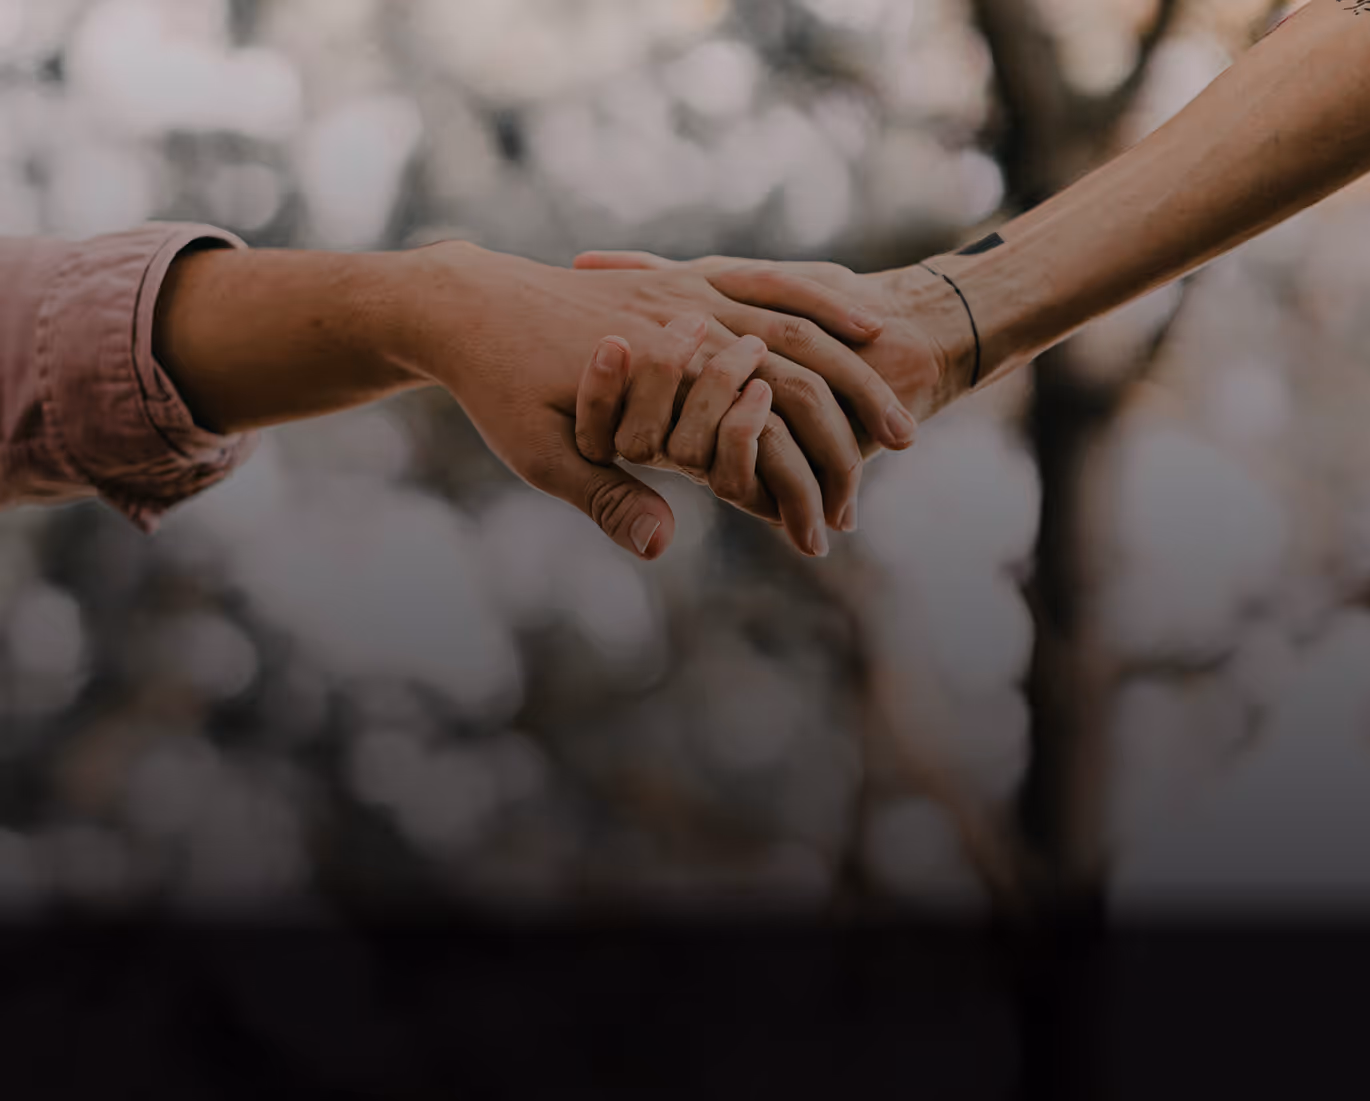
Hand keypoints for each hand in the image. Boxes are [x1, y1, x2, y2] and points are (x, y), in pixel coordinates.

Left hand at [387, 243, 916, 554]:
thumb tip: (667, 546)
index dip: (805, 464)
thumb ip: (607, 497)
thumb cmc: (498, 383)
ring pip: (796, 312)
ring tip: (892, 388)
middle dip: (856, 401)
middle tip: (904, 441)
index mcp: (668, 361)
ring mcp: (689, 293)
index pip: (765, 406)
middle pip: (799, 353)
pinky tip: (852, 325)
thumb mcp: (541, 453)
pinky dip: (818, 300)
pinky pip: (768, 282)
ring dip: (851, 352)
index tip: (836, 513)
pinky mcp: (681, 283)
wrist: (462, 302)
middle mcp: (690, 317)